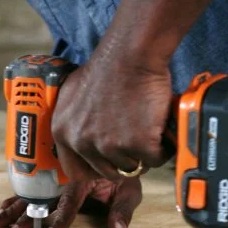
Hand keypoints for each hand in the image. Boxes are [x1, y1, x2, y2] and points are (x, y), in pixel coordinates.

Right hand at [0, 178, 141, 227]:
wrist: (113, 143)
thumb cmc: (122, 170)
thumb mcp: (129, 188)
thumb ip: (122, 210)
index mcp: (81, 180)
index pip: (68, 204)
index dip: (59, 222)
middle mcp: (63, 178)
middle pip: (39, 201)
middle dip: (22, 220)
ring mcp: (53, 177)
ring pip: (28, 195)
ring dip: (10, 210)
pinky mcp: (49, 177)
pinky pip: (28, 187)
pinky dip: (14, 198)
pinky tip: (2, 207)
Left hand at [51, 50, 173, 181]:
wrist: (131, 54)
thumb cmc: (107, 67)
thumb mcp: (72, 94)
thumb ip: (73, 121)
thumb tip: (79, 137)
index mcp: (63, 132)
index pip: (75, 171)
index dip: (94, 168)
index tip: (108, 163)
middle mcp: (82, 142)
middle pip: (108, 172)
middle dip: (124, 161)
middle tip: (136, 144)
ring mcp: (110, 146)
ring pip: (132, 167)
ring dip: (144, 154)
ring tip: (149, 131)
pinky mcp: (138, 145)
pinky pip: (155, 159)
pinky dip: (163, 148)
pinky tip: (162, 130)